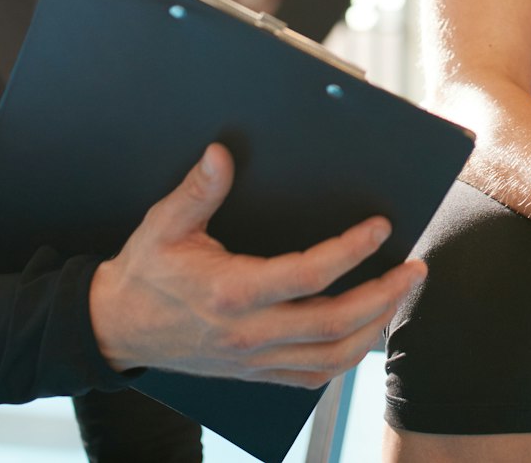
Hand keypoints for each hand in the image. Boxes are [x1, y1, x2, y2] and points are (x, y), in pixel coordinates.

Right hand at [88, 144, 425, 387]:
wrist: (116, 329)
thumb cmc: (144, 273)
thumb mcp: (164, 226)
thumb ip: (198, 191)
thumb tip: (220, 153)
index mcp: (231, 292)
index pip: (308, 276)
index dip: (350, 252)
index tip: (381, 228)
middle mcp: (248, 333)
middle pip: (333, 323)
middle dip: (383, 295)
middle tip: (414, 268)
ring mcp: (253, 359)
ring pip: (330, 357)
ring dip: (374, 328)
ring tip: (399, 296)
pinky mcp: (254, 373)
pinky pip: (311, 376)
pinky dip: (345, 359)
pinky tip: (364, 334)